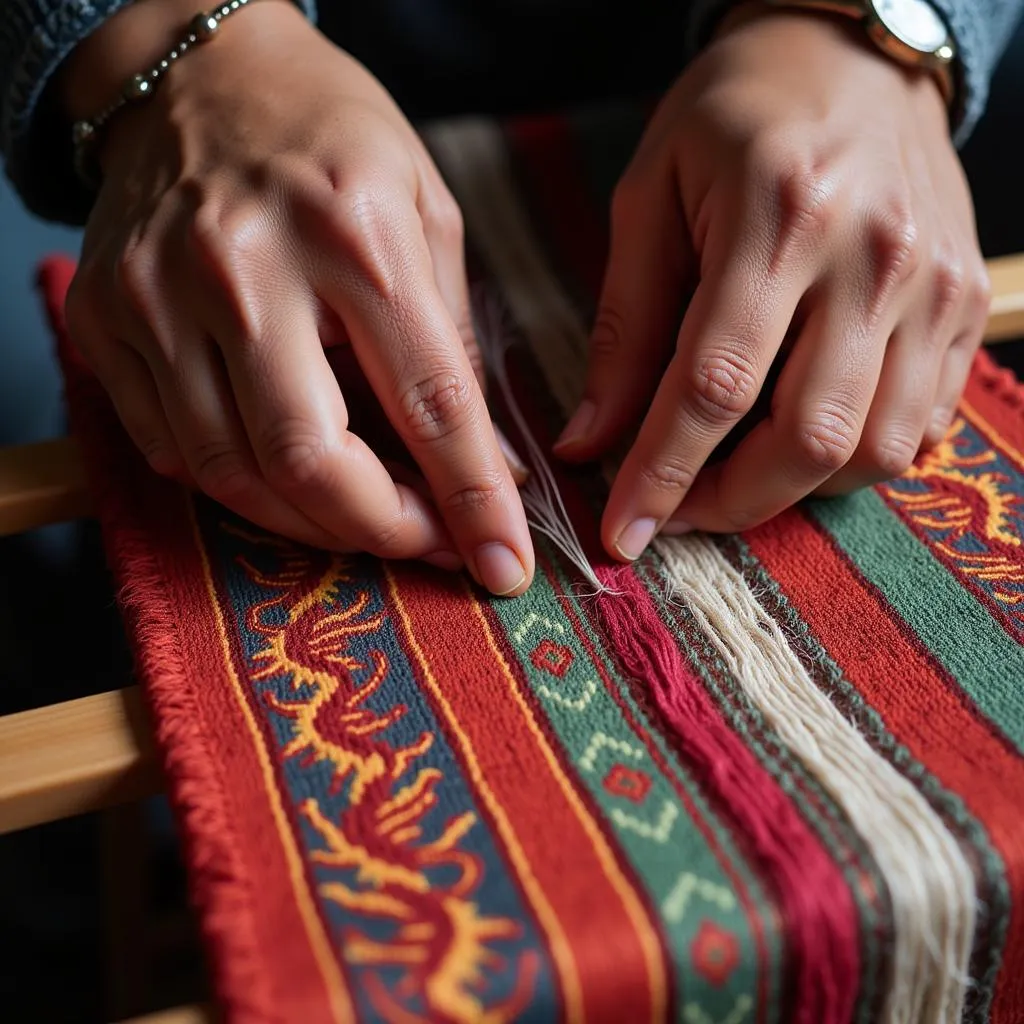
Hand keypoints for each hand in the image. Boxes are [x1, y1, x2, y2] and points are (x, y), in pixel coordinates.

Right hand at [63, 0, 532, 594]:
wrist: (198, 76)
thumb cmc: (332, 140)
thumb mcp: (429, 212)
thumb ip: (454, 343)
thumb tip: (482, 462)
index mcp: (355, 233)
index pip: (429, 401)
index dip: (474, 500)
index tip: (502, 564)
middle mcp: (247, 269)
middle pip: (310, 461)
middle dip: (379, 530)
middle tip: (424, 540)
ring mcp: (159, 297)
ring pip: (232, 473)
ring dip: (311, 523)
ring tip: (363, 514)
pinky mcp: (105, 321)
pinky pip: (172, 450)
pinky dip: (241, 485)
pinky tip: (285, 472)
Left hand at [555, 6, 989, 558]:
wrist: (851, 54)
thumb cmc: (734, 118)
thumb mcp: (650, 198)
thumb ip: (623, 328)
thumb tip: (589, 441)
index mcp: (779, 214)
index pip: (714, 385)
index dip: (661, 475)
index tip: (622, 533)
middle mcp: (872, 255)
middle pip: (809, 436)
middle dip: (731, 503)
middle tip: (676, 512)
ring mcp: (934, 284)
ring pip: (876, 448)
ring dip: (795, 491)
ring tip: (733, 478)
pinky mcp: (965, 304)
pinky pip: (921, 423)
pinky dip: (856, 459)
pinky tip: (800, 441)